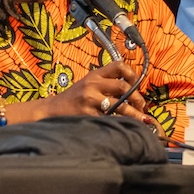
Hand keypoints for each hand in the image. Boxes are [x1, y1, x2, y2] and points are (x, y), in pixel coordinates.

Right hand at [22, 60, 147, 121]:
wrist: (51, 110)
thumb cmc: (73, 98)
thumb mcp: (87, 84)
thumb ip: (105, 83)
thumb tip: (132, 91)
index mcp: (94, 75)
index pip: (118, 66)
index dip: (132, 74)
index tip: (137, 85)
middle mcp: (92, 84)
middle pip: (123, 86)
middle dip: (137, 98)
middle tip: (142, 107)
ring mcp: (90, 99)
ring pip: (120, 105)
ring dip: (134, 114)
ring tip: (141, 120)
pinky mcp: (87, 114)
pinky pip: (110, 119)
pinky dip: (121, 123)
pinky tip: (125, 127)